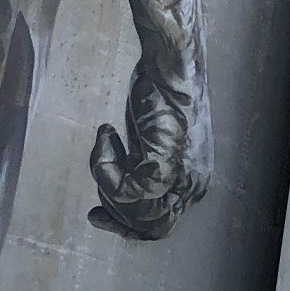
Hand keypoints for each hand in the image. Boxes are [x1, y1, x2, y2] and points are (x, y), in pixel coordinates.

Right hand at [89, 57, 211, 238]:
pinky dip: (104, 167)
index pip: (160, 227)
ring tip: (107, 144)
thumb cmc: (160, 96)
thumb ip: (142, 173)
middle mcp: (192, 185)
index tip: (97, 212)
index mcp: (192, 184)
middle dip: (115, 207)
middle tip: (104, 165)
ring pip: (136, 212)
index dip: (124, 224)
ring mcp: (181, 174)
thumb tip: (108, 210)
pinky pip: (128, 190)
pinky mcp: (164, 159)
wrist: (169, 62)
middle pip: (149, 226)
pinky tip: (105, 133)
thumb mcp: (152, 143)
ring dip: (107, 184)